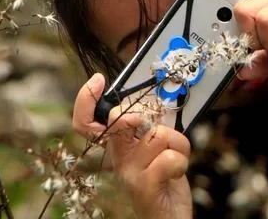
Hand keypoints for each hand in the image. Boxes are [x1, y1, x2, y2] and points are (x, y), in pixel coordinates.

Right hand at [72, 74, 192, 218]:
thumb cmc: (167, 181)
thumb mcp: (157, 149)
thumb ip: (152, 127)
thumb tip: (155, 102)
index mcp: (119, 147)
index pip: (88, 123)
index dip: (86, 100)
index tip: (98, 80)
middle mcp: (118, 158)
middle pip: (117, 120)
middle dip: (142, 115)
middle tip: (160, 131)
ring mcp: (128, 173)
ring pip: (157, 135)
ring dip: (178, 144)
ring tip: (176, 159)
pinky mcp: (143, 186)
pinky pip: (168, 157)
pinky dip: (182, 160)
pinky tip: (178, 173)